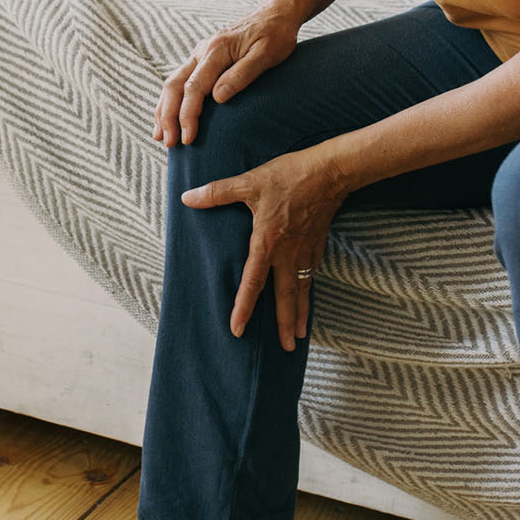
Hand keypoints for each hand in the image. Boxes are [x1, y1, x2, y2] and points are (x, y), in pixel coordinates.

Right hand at [155, 6, 301, 146]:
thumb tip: (218, 97)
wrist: (276, 14)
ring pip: (172, 83)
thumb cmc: (276, 35)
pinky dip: (170, 100)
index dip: (188, 115)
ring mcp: (200, 54)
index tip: (188, 138)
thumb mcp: (267, 55)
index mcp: (216, 50)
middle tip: (168, 143)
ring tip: (160, 136)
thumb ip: (242, 75)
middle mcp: (202, 51)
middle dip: (168, 116)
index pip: (194, 87)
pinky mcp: (202, 59)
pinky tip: (168, 116)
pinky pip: (179, 80)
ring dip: (164, 110)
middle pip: (175, 86)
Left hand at [181, 148, 347, 351]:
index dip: (244, 307)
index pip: (253, 282)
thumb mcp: (250, 181)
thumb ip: (218, 192)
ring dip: (301, 314)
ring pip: (301, 289)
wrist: (330, 171)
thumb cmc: (289, 176)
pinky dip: (308, 291)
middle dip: (285, 324)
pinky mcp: (317, 244)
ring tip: (300, 336)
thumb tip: (188, 197)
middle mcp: (288, 253)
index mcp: (267, 242)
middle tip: (286, 349)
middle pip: (285, 296)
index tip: (238, 329)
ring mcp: (305, 250)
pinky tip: (305, 298)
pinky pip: (311, 274)